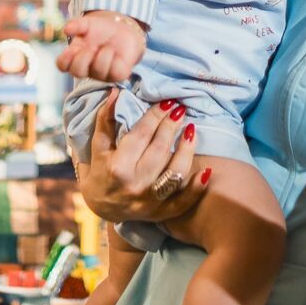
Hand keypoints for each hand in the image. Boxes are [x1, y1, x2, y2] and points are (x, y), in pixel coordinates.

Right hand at [57, 11, 145, 81]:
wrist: (123, 29)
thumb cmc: (101, 29)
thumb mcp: (88, 24)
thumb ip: (77, 25)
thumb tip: (66, 29)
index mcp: (75, 56)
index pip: (63, 65)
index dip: (64, 60)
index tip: (71, 49)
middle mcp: (87, 68)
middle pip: (77, 73)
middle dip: (83, 59)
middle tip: (92, 47)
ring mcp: (102, 74)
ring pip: (98, 71)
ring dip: (103, 55)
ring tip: (108, 47)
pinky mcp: (117, 74)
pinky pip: (115, 73)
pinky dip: (115, 60)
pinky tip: (116, 54)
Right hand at [76, 92, 209, 223]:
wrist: (102, 209)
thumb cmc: (99, 173)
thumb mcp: (98, 147)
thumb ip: (105, 120)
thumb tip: (115, 92)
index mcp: (117, 166)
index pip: (141, 135)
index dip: (155, 116)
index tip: (166, 102)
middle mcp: (135, 184)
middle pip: (160, 149)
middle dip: (172, 126)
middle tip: (180, 109)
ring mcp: (150, 201)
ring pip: (175, 172)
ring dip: (187, 149)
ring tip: (192, 129)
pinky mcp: (161, 213)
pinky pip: (184, 201)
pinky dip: (197, 187)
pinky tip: (207, 170)